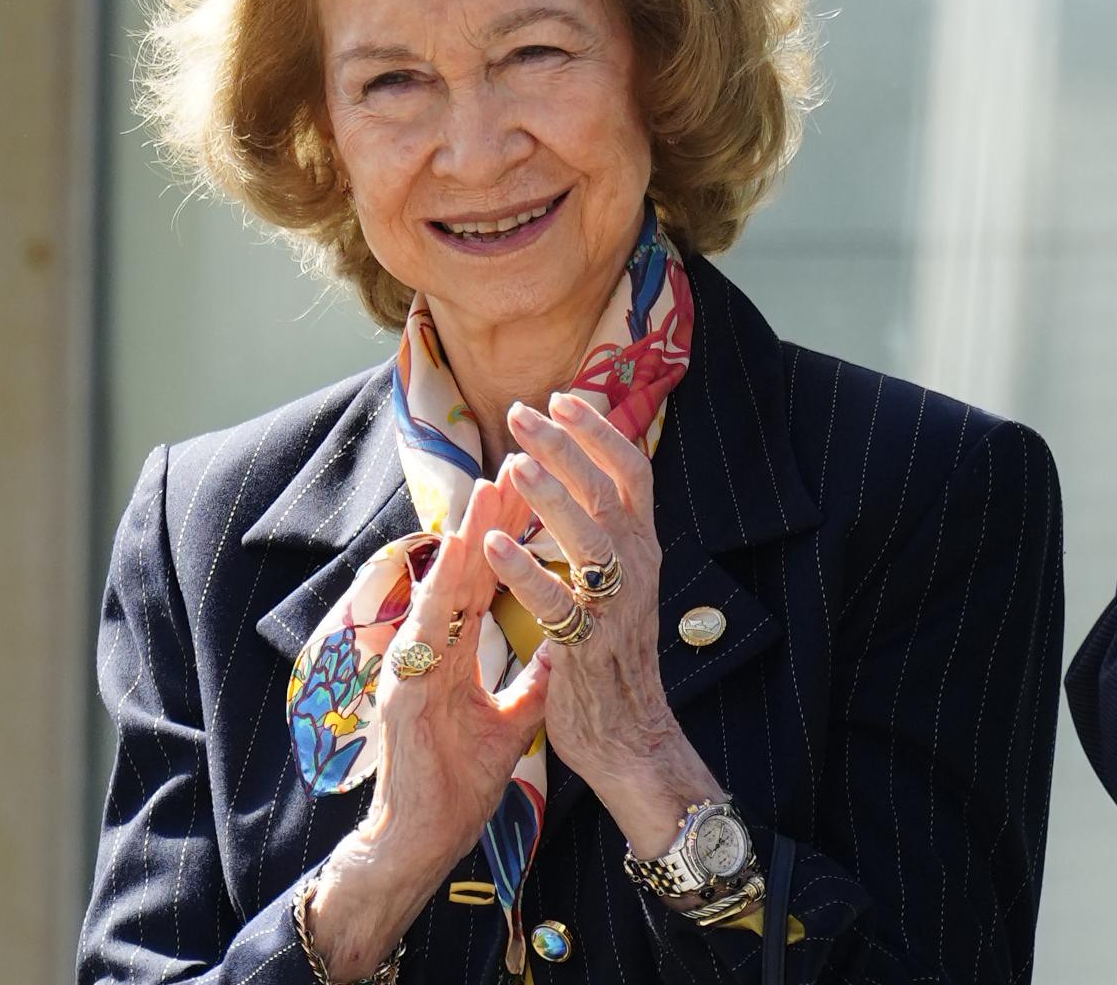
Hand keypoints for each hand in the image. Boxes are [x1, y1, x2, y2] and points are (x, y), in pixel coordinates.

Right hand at [310, 468, 547, 978]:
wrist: (422, 838)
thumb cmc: (458, 780)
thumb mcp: (510, 722)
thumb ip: (532, 681)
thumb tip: (563, 647)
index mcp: (454, 650)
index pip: (484, 580)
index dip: (506, 535)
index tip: (531, 490)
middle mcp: (431, 646)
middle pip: (464, 572)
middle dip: (489, 519)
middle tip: (513, 465)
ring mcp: (414, 664)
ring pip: (441, 589)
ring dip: (463, 539)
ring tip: (485, 490)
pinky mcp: (403, 691)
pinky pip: (425, 636)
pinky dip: (439, 595)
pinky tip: (454, 561)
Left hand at [484, 393, 723, 858]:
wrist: (630, 736)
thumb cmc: (613, 655)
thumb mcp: (620, 584)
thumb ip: (602, 534)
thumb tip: (578, 477)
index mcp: (642, 549)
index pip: (631, 472)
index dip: (600, 431)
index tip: (563, 396)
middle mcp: (637, 569)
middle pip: (606, 491)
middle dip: (564, 446)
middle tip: (521, 413)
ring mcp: (615, 608)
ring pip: (589, 539)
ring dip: (551, 498)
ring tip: (513, 463)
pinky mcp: (586, 648)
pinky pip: (555, 603)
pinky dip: (523, 570)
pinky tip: (490, 544)